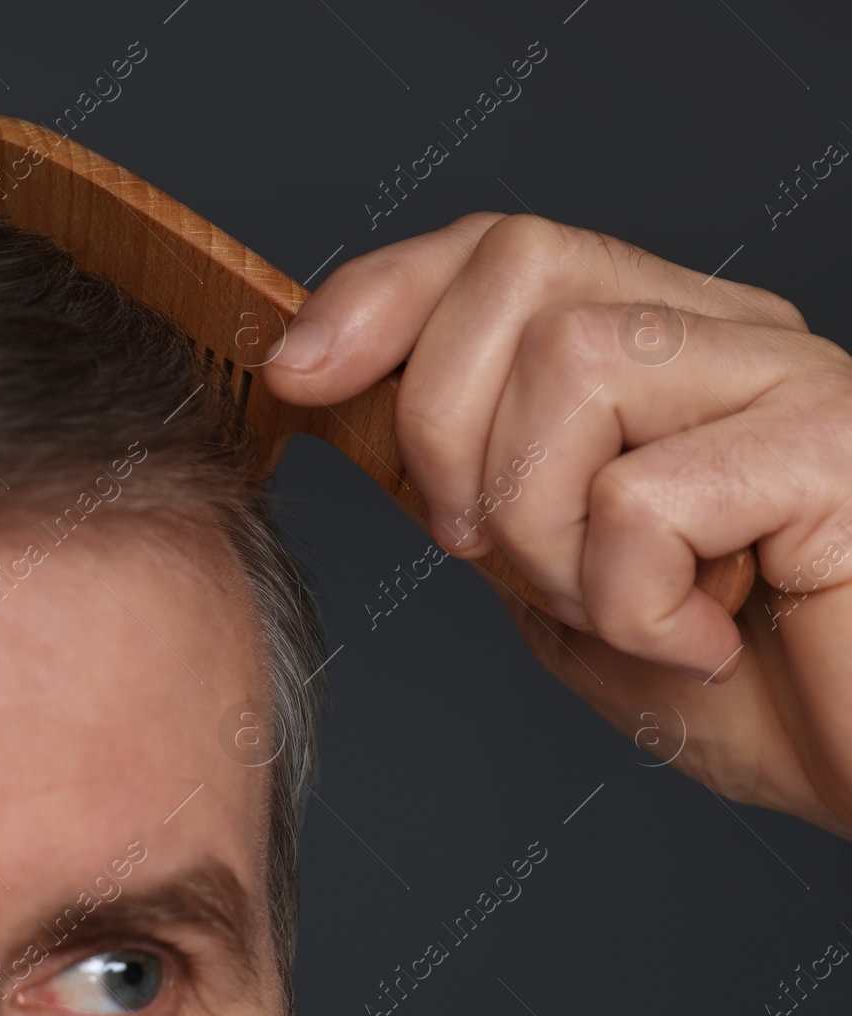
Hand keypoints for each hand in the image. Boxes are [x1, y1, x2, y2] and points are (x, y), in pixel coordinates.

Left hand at [263, 212, 851, 838]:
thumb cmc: (745, 689)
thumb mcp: (560, 577)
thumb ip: (478, 485)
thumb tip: (346, 393)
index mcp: (665, 347)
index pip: (502, 250)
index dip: (381, 293)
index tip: (294, 371)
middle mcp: (731, 334)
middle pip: (520, 266)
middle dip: (443, 422)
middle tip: (479, 546)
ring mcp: (791, 377)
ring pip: (571, 363)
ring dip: (542, 525)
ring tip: (613, 603)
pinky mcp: (837, 447)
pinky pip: (642, 493)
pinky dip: (627, 599)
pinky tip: (698, 638)